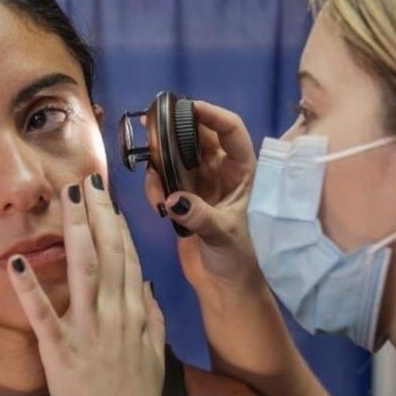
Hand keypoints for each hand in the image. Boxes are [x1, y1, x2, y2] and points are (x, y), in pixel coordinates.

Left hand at [8, 174, 166, 395]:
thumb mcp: (154, 356)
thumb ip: (151, 317)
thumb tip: (144, 284)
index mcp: (135, 316)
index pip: (128, 259)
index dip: (118, 224)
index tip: (109, 196)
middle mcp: (114, 317)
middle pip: (109, 255)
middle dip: (99, 214)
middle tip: (90, 178)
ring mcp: (88, 333)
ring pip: (83, 272)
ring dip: (75, 234)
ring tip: (68, 200)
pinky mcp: (61, 353)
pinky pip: (43, 316)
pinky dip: (30, 289)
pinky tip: (16, 262)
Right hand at [144, 100, 264, 295]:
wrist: (226, 288)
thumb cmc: (240, 261)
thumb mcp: (224, 235)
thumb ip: (199, 216)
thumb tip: (174, 199)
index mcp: (245, 173)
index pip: (231, 131)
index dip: (212, 114)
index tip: (187, 106)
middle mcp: (223, 173)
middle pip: (199, 137)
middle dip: (176, 130)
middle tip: (150, 123)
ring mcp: (202, 185)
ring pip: (178, 156)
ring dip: (161, 160)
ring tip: (151, 173)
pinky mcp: (184, 200)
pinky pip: (166, 180)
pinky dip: (156, 185)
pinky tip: (157, 203)